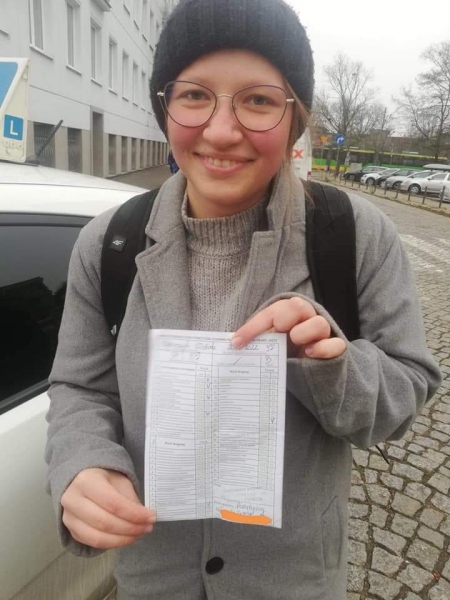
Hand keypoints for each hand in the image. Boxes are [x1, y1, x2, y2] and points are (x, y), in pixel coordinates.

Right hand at [61, 468, 155, 549]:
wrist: (81, 480)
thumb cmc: (104, 478)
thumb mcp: (120, 480)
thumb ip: (130, 498)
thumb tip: (143, 518)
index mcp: (86, 481)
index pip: (113, 503)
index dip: (134, 514)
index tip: (152, 517)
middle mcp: (72, 500)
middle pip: (105, 522)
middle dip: (131, 529)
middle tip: (148, 528)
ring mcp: (68, 517)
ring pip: (97, 537)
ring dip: (122, 540)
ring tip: (139, 534)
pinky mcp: (70, 530)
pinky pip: (92, 543)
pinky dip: (112, 544)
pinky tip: (125, 538)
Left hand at [231, 297, 345, 358]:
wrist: (313, 370)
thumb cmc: (287, 352)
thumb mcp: (270, 344)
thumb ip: (258, 340)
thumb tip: (234, 344)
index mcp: (288, 315)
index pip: (271, 313)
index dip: (253, 327)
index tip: (237, 342)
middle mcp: (306, 319)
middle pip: (298, 306)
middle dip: (284, 317)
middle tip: (277, 330)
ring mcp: (322, 334)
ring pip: (319, 323)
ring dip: (304, 332)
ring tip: (295, 341)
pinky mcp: (335, 350)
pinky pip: (336, 345)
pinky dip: (323, 348)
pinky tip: (309, 353)